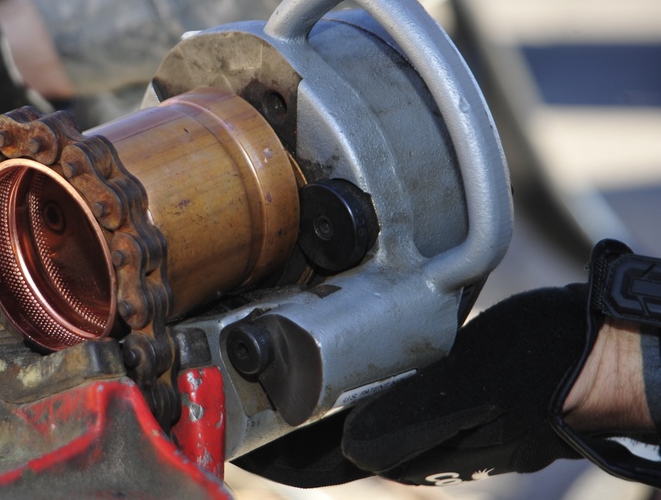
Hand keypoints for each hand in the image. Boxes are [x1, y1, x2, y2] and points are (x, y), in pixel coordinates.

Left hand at [235, 285, 594, 487]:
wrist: (588, 355)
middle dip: (281, 437)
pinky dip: (340, 399)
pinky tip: (330, 377)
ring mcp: (421, 428)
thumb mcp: (475, 387)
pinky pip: (374, 408)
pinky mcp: (435, 403)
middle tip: (236, 409)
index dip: (274, 457)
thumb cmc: (535, 367)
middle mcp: (408, 445)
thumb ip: (412, 419)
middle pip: (325, 450)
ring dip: (306, 418)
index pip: (321, 463)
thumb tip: (352, 445)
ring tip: (267, 391)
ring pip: (346, 429)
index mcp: (408, 447)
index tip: (230, 442)